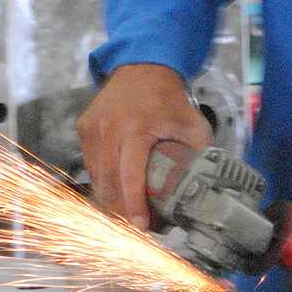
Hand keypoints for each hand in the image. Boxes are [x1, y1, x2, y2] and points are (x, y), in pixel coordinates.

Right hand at [76, 64, 211, 229]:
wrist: (142, 66)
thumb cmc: (167, 96)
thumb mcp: (192, 123)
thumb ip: (199, 153)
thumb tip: (206, 184)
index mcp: (135, 129)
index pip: (130, 175)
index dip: (134, 204)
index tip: (142, 225)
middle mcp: (109, 129)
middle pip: (109, 183)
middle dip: (123, 210)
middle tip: (140, 225)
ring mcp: (93, 130)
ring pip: (97, 178)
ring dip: (112, 200)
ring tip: (130, 213)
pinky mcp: (84, 130)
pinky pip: (92, 165)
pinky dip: (104, 182)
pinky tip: (117, 193)